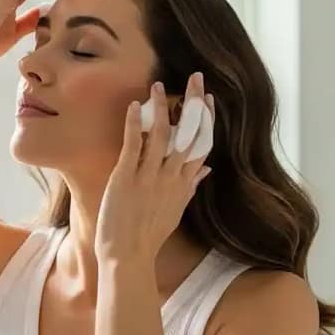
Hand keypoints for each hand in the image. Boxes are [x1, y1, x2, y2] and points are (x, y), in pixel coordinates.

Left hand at [95, 73, 214, 261]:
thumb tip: (206, 170)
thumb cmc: (148, 236)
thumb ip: (191, 186)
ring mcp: (149, 177)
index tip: (208, 98)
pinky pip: (132, 146)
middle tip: (196, 78)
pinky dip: (133, 124)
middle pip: (187, 133)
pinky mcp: (126, 178)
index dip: (206, 119)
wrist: (128, 256)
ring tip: (158, 86)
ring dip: (160, 108)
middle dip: (192, 104)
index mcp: (184, 184)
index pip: (201, 144)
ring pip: (160, 135)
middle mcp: (171, 177)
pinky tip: (133, 106)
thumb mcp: (176, 210)